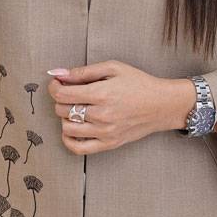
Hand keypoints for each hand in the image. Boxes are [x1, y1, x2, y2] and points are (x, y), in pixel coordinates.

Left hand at [46, 61, 183, 153]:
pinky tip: (72, 128)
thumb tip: (58, 73)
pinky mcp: (109, 144)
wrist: (162, 104)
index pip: (62, 94)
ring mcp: (105, 133)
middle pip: (62, 110)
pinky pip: (78, 148)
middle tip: (69, 92)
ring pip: (67, 128)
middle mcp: (102, 115)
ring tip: (75, 109)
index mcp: (101, 94)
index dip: (54, 87)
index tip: (57, 83)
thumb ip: (83, 71)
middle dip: (61, 99)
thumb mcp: (113, 68)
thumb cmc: (139, 83)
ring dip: (64, 117)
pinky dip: (68, 139)